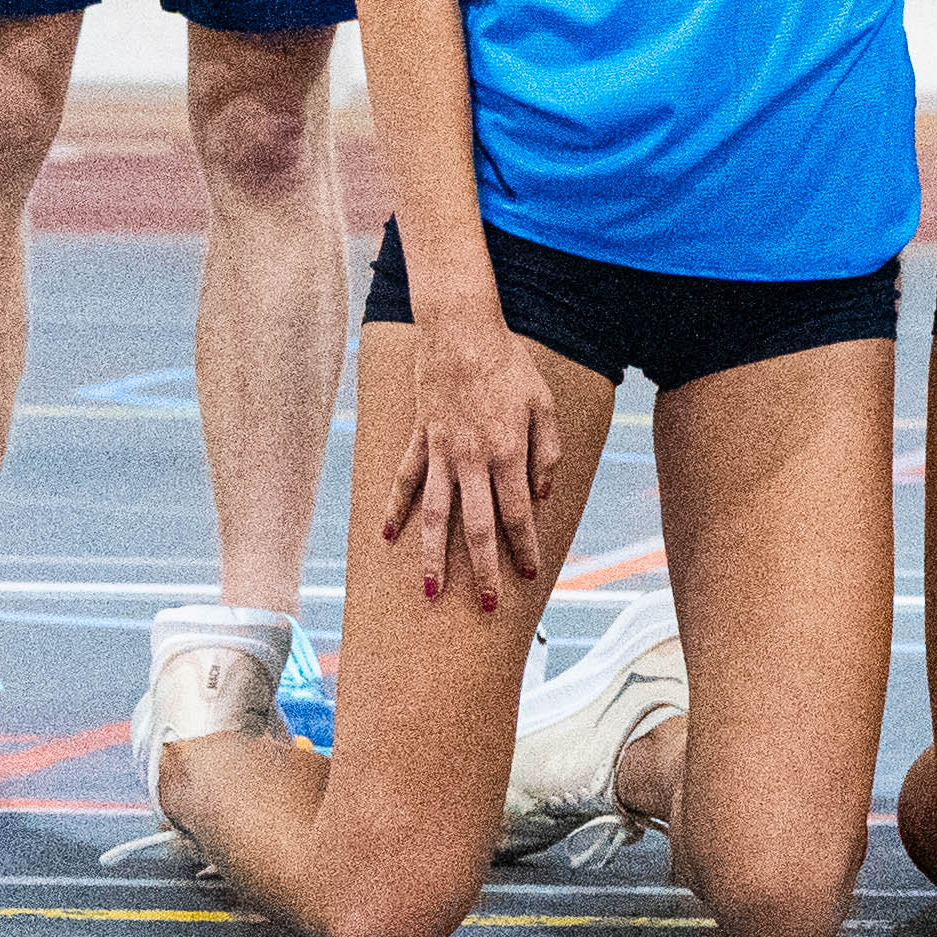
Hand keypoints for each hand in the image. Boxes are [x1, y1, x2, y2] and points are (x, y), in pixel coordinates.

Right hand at [379, 298, 566, 615]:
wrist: (461, 331)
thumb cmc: (510, 365)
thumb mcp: (544, 403)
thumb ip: (548, 452)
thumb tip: (542, 495)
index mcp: (508, 453)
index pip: (517, 515)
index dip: (524, 548)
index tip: (531, 576)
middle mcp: (472, 460)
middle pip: (476, 527)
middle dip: (482, 570)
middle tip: (485, 605)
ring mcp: (440, 452)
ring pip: (434, 515)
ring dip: (433, 556)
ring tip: (430, 590)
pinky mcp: (419, 439)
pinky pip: (405, 481)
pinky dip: (394, 510)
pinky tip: (388, 538)